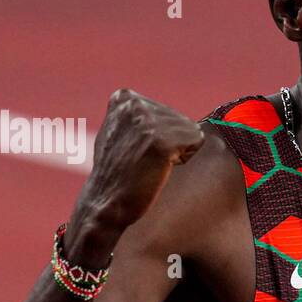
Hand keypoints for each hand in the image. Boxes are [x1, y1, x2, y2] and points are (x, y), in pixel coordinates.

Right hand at [75, 88, 205, 234]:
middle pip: (182, 120)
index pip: (169, 112)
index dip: (161, 136)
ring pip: (191, 131)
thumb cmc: (119, 173)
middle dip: (172, 143)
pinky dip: (183, 159)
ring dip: (177, 152)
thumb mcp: (124, 132)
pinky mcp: (161, 140)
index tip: (137, 149)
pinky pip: (196, 142)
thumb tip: (181, 118)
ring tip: (149, 164)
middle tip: (144, 160)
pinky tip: (158, 167)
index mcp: (124, 97)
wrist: (106, 203)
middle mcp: (134, 103)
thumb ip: (143, 117)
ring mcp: (147, 121)